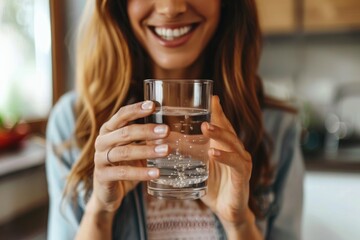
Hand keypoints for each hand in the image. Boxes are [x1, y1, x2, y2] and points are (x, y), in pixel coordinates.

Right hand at [89, 101, 169, 213]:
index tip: (154, 105)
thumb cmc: (124, 164)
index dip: (137, 109)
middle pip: (125, 132)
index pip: (122, 115)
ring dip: (147, 151)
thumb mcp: (134, 148)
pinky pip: (124, 172)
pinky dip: (141, 172)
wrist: (107, 191)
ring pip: (125, 152)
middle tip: (166, 130)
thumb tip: (169, 129)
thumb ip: (145, 138)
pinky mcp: (103, 176)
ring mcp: (100, 158)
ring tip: (166, 151)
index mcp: (109, 130)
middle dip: (147, 130)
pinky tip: (156, 173)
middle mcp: (102, 141)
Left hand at [200, 96, 253, 230]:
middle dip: (219, 118)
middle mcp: (236, 150)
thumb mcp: (197, 167)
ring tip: (206, 128)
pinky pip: (236, 164)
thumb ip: (187, 153)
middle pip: (229, 129)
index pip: (223, 125)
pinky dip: (225, 157)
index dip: (218, 111)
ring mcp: (242, 162)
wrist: (226, 211)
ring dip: (220, 134)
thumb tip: (164, 141)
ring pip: (233, 143)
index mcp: (226, 146)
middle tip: (208, 107)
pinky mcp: (243, 176)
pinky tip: (213, 153)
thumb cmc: (212, 186)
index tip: (212, 97)